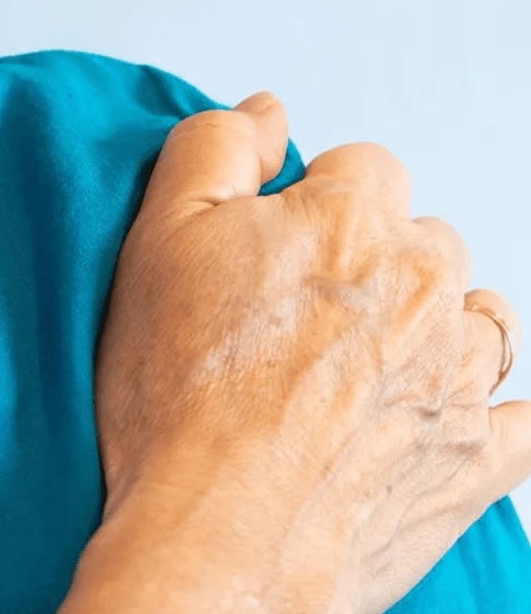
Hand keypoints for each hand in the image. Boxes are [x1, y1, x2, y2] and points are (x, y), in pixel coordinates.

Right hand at [81, 93, 528, 612]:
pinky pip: (519, 418)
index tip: (273, 253)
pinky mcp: (474, 460)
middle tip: (298, 322)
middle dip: (372, 263)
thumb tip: (267, 112)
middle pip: (423, 240)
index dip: (312, 205)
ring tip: (355, 372)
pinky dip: (489, 410)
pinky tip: (448, 414)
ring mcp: (458, 376)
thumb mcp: (158, 237)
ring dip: (429, 328)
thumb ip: (216, 148)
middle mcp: (425, 286)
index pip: (363, 168)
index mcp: (353, 221)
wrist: (214, 540)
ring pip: (473, 318)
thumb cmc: (178, 399)